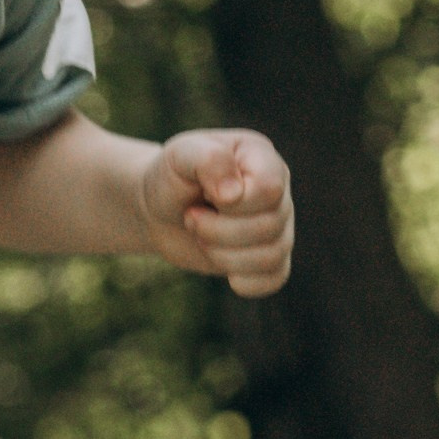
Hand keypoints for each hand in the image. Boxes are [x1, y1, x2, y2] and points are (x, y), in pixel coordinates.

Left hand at [138, 130, 294, 297]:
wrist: (160, 210)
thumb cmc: (172, 177)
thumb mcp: (180, 156)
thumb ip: (209, 160)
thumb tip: (234, 194)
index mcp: (261, 158)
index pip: (270, 188)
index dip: (235, 202)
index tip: (203, 194)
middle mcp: (278, 191)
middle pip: (270, 225)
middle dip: (218, 230)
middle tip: (190, 217)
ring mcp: (278, 226)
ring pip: (271, 255)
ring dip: (224, 255)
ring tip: (201, 237)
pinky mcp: (269, 257)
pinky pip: (274, 278)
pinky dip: (245, 281)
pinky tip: (225, 271)